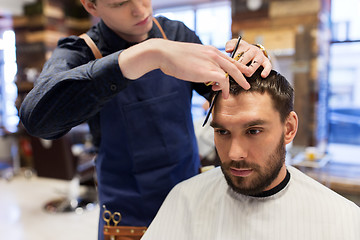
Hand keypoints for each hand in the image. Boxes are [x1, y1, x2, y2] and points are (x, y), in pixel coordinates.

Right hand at [119, 39, 251, 97]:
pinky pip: (223, 80)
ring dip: (232, 84)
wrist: (165, 53)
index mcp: (210, 50)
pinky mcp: (208, 70)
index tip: (243, 70)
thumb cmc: (173, 57)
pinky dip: (225, 88)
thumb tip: (201, 71)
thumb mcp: (190, 57)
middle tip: (248, 82)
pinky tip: (224, 94)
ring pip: (230, 73)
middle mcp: (213, 54)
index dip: (237, 65)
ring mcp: (211, 61)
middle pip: (234, 65)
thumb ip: (200, 62)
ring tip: (229, 94)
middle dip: (243, 74)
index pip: (228, 58)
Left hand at [225, 38, 271, 77]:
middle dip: (240, 67)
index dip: (233, 62)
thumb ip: (230, 45)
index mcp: (245, 46)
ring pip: (255, 64)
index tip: (229, 67)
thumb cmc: (241, 49)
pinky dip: (266, 71)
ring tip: (245, 74)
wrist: (252, 50)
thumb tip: (228, 50)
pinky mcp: (266, 61)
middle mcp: (254, 51)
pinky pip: (268, 66)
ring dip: (249, 70)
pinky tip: (263, 75)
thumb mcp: (234, 44)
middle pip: (246, 59)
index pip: (238, 54)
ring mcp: (260, 56)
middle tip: (235, 72)